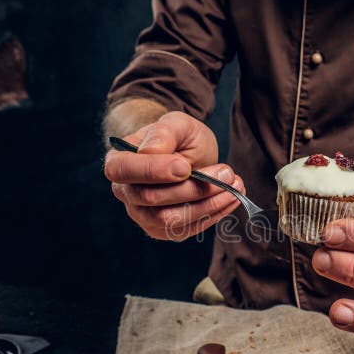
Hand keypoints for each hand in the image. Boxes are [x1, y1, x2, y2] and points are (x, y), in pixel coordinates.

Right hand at [104, 111, 244, 240]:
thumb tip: (152, 151)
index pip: (124, 170)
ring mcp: (143, 215)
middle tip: (227, 172)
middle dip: (192, 187)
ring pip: (170, 219)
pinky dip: (213, 215)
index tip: (186, 167)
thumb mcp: (177, 124)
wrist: (189, 154)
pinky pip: (186, 230)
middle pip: (151, 198)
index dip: (154, 171)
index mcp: (119, 161)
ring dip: (207, 204)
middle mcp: (126, 192)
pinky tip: (231, 198)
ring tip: (235, 185)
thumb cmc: (179, 137)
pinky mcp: (163, 230)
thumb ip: (164, 132)